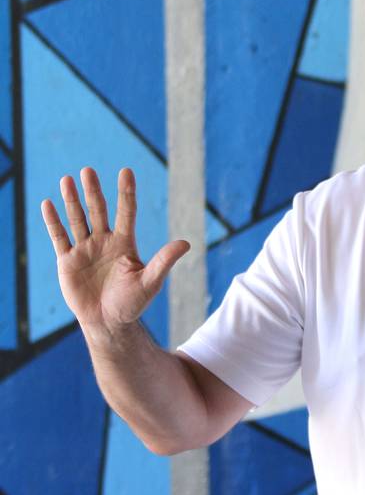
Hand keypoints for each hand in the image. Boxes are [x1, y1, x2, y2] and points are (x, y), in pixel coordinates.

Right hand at [40, 167, 189, 336]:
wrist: (109, 323)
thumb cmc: (133, 303)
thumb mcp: (150, 281)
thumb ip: (164, 261)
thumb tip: (186, 243)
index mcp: (125, 243)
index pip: (127, 211)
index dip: (126, 192)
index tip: (126, 171)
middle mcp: (104, 241)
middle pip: (98, 210)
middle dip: (93, 191)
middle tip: (88, 170)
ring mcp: (85, 249)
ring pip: (77, 219)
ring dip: (72, 200)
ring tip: (67, 179)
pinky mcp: (67, 261)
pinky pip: (59, 237)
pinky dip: (53, 221)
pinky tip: (48, 204)